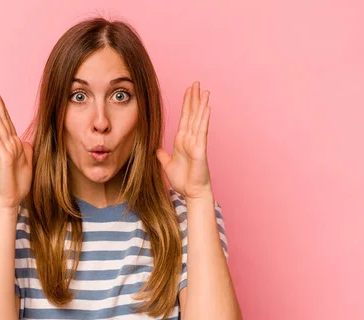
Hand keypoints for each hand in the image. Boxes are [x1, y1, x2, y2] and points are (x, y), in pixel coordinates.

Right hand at [0, 87, 32, 208]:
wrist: (11, 199)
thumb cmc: (18, 184)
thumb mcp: (28, 164)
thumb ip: (27, 151)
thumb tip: (26, 141)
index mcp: (14, 145)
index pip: (9, 123)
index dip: (4, 109)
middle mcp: (8, 145)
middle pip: (2, 121)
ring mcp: (4, 150)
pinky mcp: (2, 158)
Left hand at [156, 81, 212, 199]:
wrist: (190, 193)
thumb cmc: (182, 181)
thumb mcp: (167, 165)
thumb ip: (162, 156)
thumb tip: (156, 149)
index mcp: (182, 140)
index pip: (185, 118)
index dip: (186, 104)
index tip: (188, 90)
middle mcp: (190, 139)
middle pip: (192, 114)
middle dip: (194, 99)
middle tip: (196, 83)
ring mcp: (196, 143)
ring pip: (199, 120)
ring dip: (201, 105)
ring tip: (205, 91)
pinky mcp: (200, 149)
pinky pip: (202, 132)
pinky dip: (204, 120)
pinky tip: (207, 108)